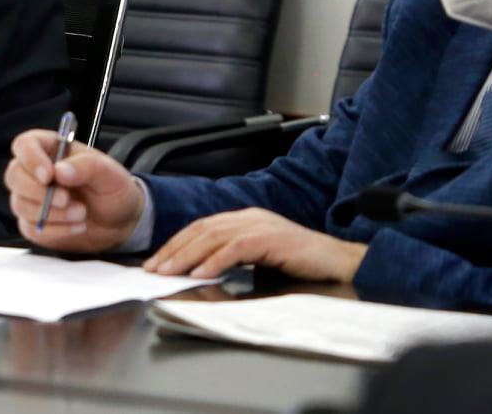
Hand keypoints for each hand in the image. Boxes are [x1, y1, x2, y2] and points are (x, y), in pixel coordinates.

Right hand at [5, 129, 145, 252]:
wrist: (119, 222)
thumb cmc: (112, 190)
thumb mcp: (109, 173)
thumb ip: (86, 167)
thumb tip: (60, 170)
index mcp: (51, 149)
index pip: (24, 145)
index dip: (31, 159)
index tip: (48, 176)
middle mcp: (35, 172)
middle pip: (14, 176)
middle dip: (40, 192)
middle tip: (67, 199)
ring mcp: (31, 198)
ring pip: (21, 205)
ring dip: (52, 214)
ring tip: (81, 213)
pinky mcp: (33, 223)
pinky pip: (31, 228)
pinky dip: (56, 230)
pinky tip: (76, 226)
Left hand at [147, 208, 367, 282]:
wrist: (339, 263)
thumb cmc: (301, 264)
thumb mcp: (260, 258)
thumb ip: (234, 258)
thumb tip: (201, 271)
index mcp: (245, 218)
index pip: (201, 227)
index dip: (176, 243)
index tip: (156, 261)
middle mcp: (250, 217)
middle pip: (202, 230)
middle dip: (173, 249)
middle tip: (153, 268)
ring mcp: (261, 225)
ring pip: (213, 237)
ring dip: (187, 256)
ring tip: (169, 272)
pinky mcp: (272, 239)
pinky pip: (236, 249)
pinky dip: (215, 261)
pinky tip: (201, 273)